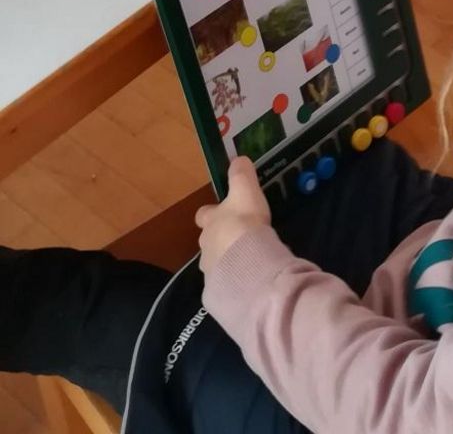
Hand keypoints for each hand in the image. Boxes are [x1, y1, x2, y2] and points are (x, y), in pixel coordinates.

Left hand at [195, 156, 271, 274]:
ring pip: (216, 263)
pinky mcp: (219, 292)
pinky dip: (234, 282)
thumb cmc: (245, 222)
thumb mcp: (245, 190)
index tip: (222, 213)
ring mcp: (210, 271)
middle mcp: (205, 246)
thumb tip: (238, 159)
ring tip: (247, 262)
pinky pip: (226, 285)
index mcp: (210, 221)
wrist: (248, 264)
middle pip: (208, 241)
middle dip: (220, 239)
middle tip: (240, 239)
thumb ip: (241, 174)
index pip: (203, 215)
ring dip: (228, 261)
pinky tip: (248, 281)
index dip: (211, 213)